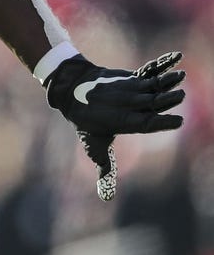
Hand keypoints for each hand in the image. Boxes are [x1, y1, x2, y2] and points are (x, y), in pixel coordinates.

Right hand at [46, 51, 184, 200]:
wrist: (74, 94)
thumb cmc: (85, 121)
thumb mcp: (93, 145)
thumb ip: (104, 168)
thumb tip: (106, 198)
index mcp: (132, 124)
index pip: (152, 124)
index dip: (164, 122)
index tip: (179, 122)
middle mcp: (139, 109)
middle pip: (157, 104)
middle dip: (168, 99)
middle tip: (180, 95)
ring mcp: (138, 93)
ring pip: (157, 86)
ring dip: (169, 80)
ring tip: (180, 75)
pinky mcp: (135, 78)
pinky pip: (151, 70)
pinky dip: (163, 63)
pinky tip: (176, 56)